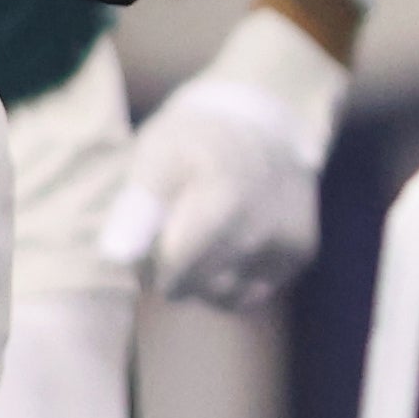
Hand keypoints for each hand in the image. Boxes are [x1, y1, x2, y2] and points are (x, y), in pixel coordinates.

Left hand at [102, 1, 346, 308]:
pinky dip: (234, 281)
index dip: (147, 263)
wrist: (267, 119)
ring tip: (201, 241)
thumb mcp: (157, 155)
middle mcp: (262, 228)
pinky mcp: (302, 253)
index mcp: (223, 201)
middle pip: (193, 288)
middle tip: (172, 236)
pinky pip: (253, 294)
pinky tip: (229, 248)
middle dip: (173, 272)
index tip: (149, 236)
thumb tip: (116, 257)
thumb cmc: (198, 139)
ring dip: (204, 282)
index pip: (170, 272)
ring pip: (223, 298)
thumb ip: (136, 206)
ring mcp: (287, 243)